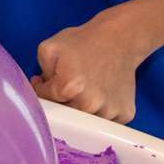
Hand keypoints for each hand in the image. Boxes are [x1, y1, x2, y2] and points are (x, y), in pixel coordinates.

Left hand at [32, 9, 149, 123]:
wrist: (119, 38)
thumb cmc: (83, 42)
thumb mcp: (50, 48)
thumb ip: (39, 71)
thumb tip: (40, 90)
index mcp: (69, 87)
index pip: (45, 101)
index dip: (42, 90)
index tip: (46, 83)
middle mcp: (90, 104)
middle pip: (66, 116)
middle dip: (60, 103)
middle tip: (67, 86)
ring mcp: (110, 112)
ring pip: (86, 123)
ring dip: (81, 110)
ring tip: (85, 89)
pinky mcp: (125, 115)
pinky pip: (105, 124)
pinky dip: (100, 113)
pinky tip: (101, 95)